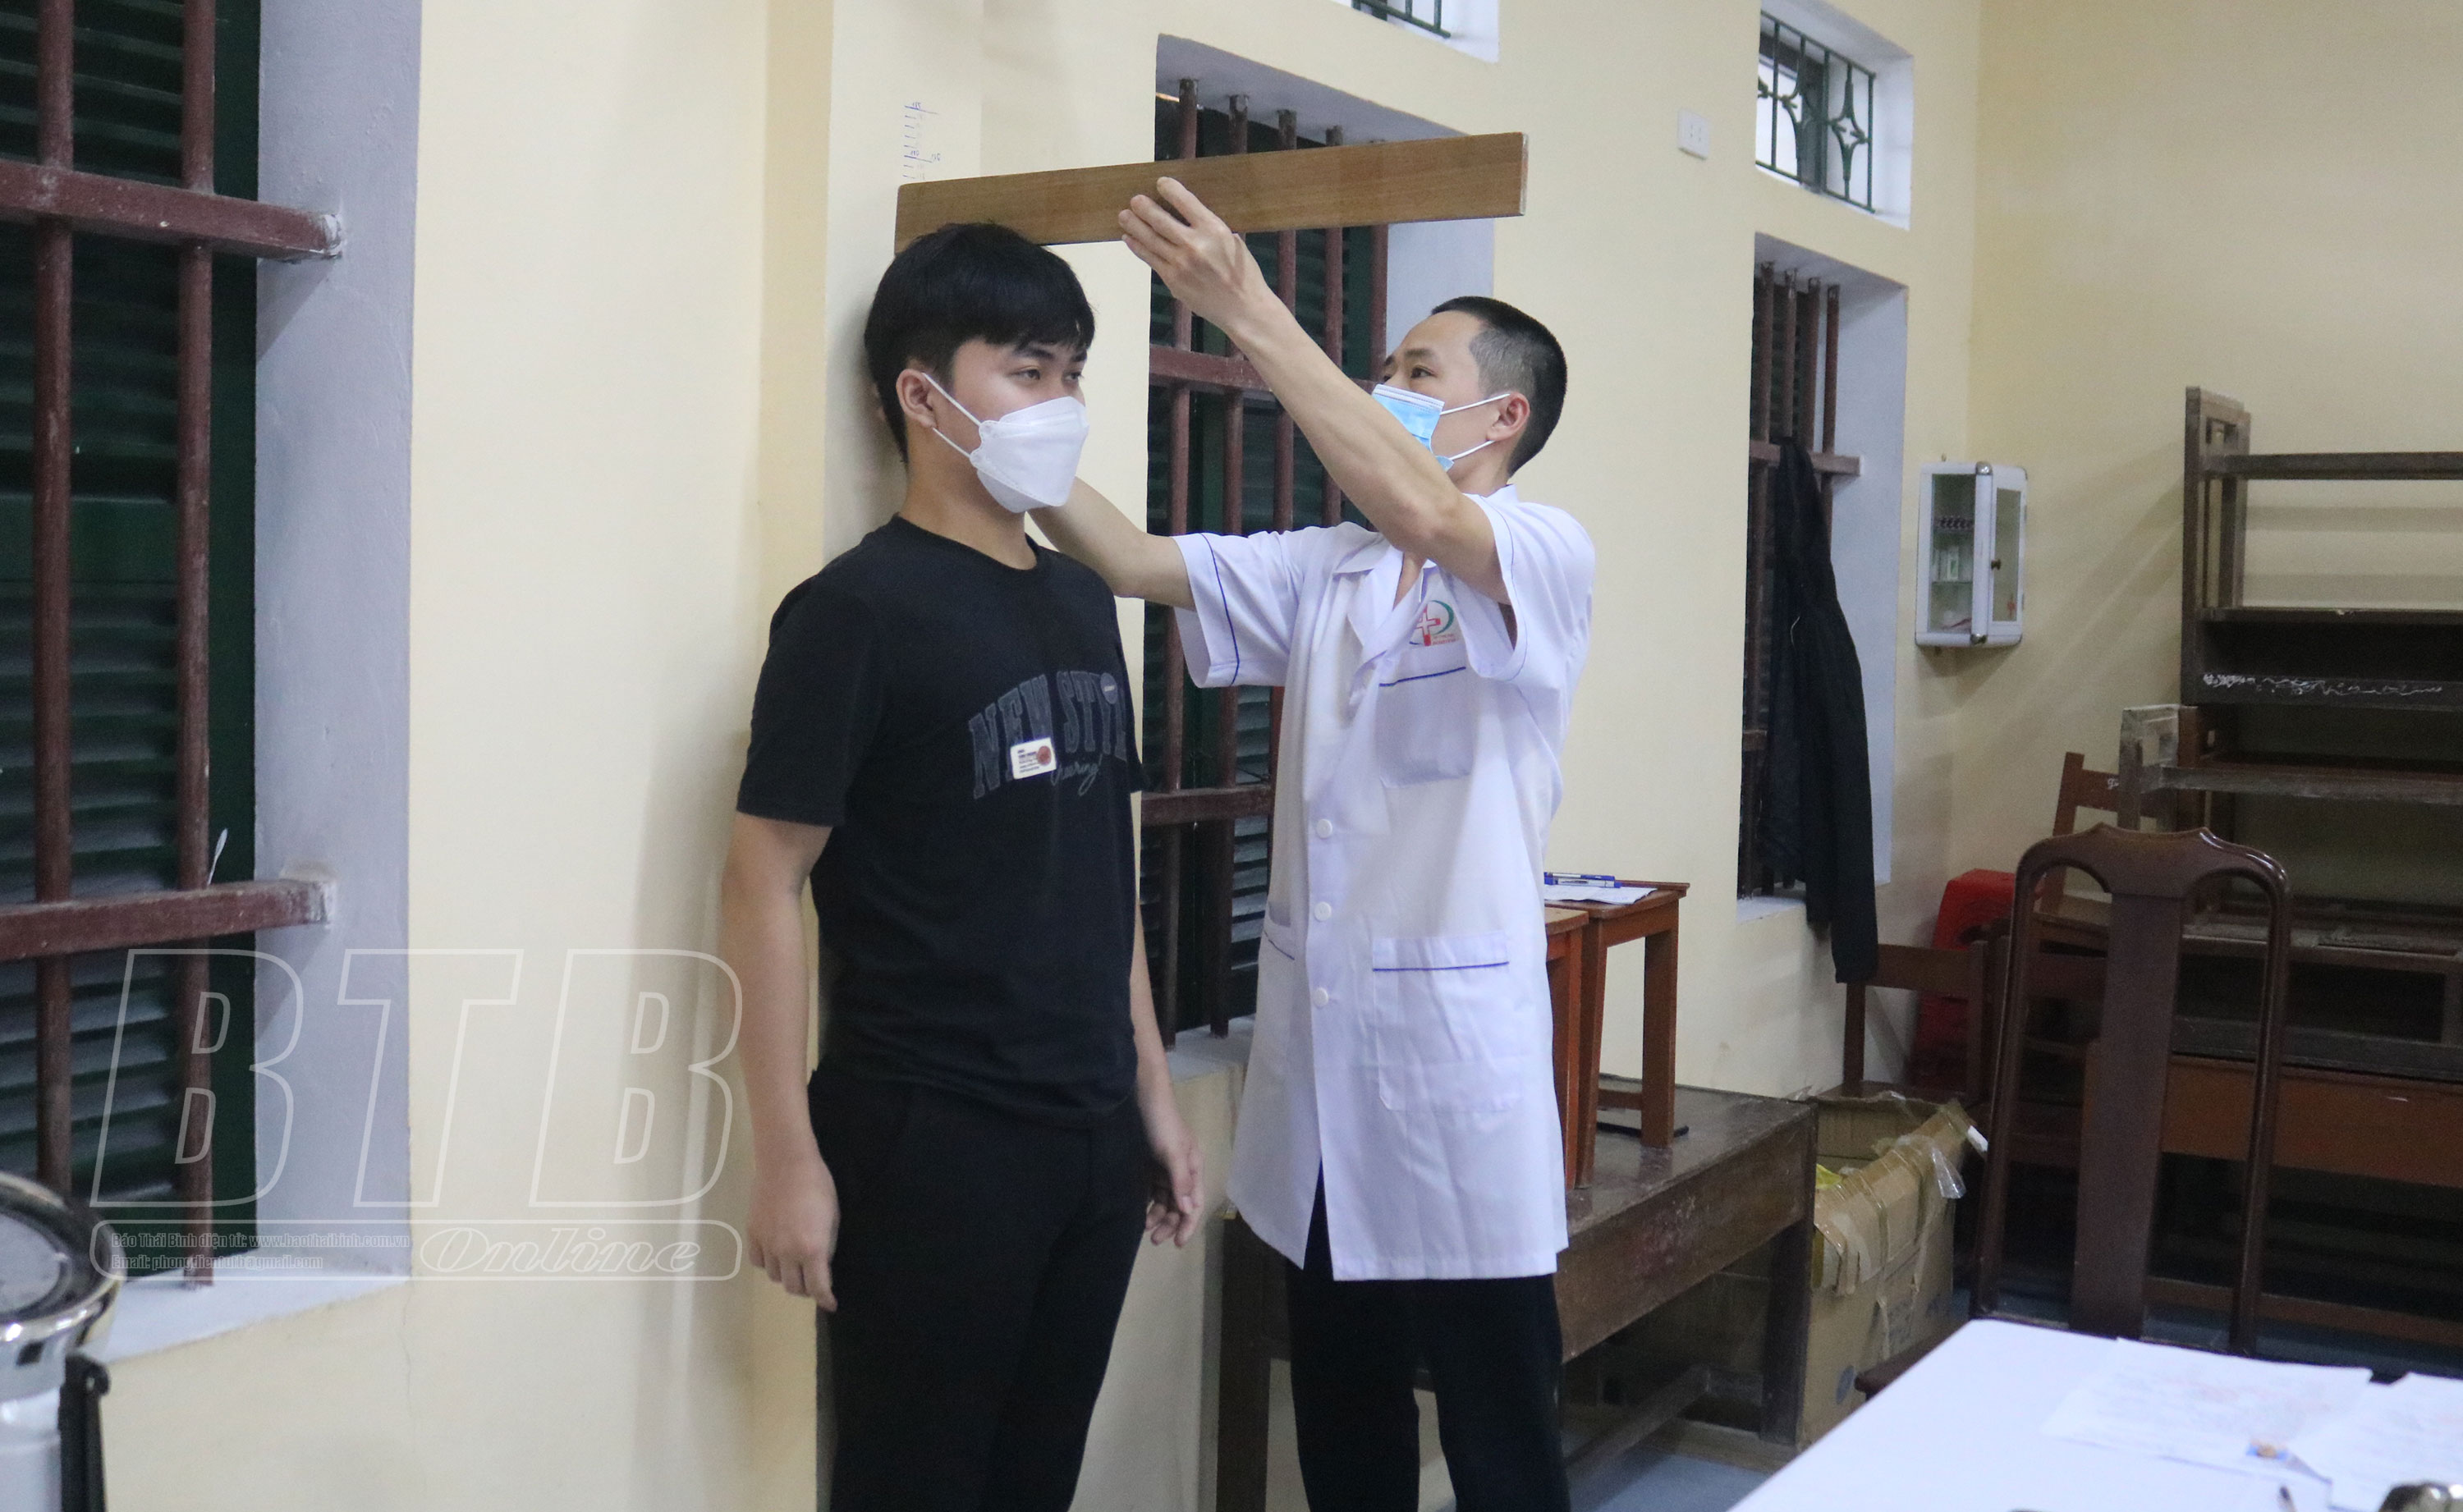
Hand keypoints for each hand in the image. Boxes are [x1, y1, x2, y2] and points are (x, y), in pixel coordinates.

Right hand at [747, 1152, 840, 1307]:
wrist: (786, 1163)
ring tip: (794, 1265)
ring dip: (787, 1275)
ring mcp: (767, 1244)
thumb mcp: (833, 1217)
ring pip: (774, 1277)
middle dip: (806, 1289)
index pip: (817, 1287)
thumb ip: (826, 1246)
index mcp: (812, 1249)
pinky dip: (769, 1263)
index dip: (825, 1299)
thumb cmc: (818, 1186)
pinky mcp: (753, 1234)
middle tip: (813, 1281)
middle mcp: (787, 1253)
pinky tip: (776, 1254)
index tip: (830, 1303)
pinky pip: (759, 1261)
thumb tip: (823, 1264)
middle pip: (794, 1287)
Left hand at [1119, 177, 1274, 334]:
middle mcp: (1195, 244)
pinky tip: (1129, 239)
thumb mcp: (1233, 242)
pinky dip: (1138, 247)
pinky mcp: (1173, 279)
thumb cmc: (1243, 275)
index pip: (1185, 201)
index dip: (1169, 189)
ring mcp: (1181, 263)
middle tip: (1135, 200)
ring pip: (1150, 239)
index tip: (1161, 183)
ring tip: (1124, 215)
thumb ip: (1211, 229)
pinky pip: (1150, 259)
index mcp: (1214, 230)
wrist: (1242, 309)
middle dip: (1144, 207)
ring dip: (1134, 225)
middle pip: (1160, 220)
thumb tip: (1191, 216)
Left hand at [1138, 1080, 1204, 1247]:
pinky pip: (1151, 1191)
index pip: (1195, 1204)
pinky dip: (1147, 1203)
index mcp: (1193, 1168)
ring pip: (1164, 1201)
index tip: (1177, 1244)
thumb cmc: (1162, 1124)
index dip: (1188, 1225)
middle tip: (1154, 1240)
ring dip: (1157, 1216)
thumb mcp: (1173, 1153)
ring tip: (1144, 1227)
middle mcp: (1182, 1171)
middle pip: (1179, 1206)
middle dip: (1169, 1224)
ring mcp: (1165, 1169)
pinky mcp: (1150, 1165)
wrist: (1142, 1098)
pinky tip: (1138, 1211)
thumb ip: (1181, 1182)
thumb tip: (1189, 1210)